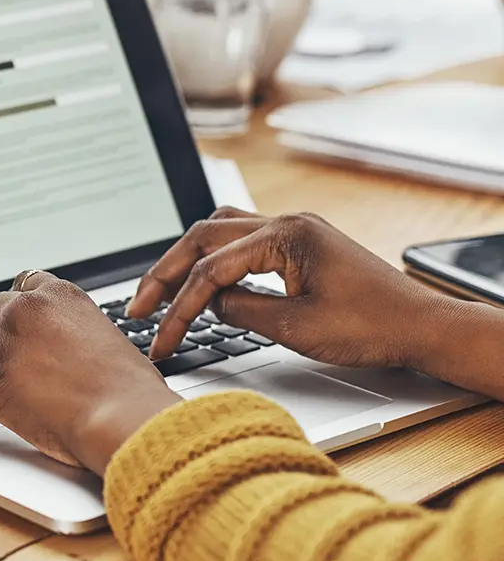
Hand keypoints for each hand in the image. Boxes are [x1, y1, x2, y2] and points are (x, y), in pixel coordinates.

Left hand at [0, 273, 178, 475]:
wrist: (118, 417)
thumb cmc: (127, 394)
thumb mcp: (114, 349)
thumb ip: (88, 344)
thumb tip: (84, 359)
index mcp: (64, 296)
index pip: (28, 285)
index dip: (22, 304)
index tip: (22, 321)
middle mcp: (27, 306)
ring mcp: (0, 332)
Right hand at [129, 207, 463, 369]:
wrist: (421, 326)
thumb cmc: (373, 327)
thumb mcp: (298, 329)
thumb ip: (244, 311)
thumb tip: (209, 303)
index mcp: (285, 235)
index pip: (211, 268)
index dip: (179, 306)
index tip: (161, 338)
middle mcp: (286, 222)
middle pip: (204, 236)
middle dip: (166, 272)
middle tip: (139, 308)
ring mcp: (294, 230)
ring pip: (220, 231)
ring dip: (188, 260)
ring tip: (163, 292)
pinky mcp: (300, 245)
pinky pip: (243, 241)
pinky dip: (216, 260)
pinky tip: (206, 285)